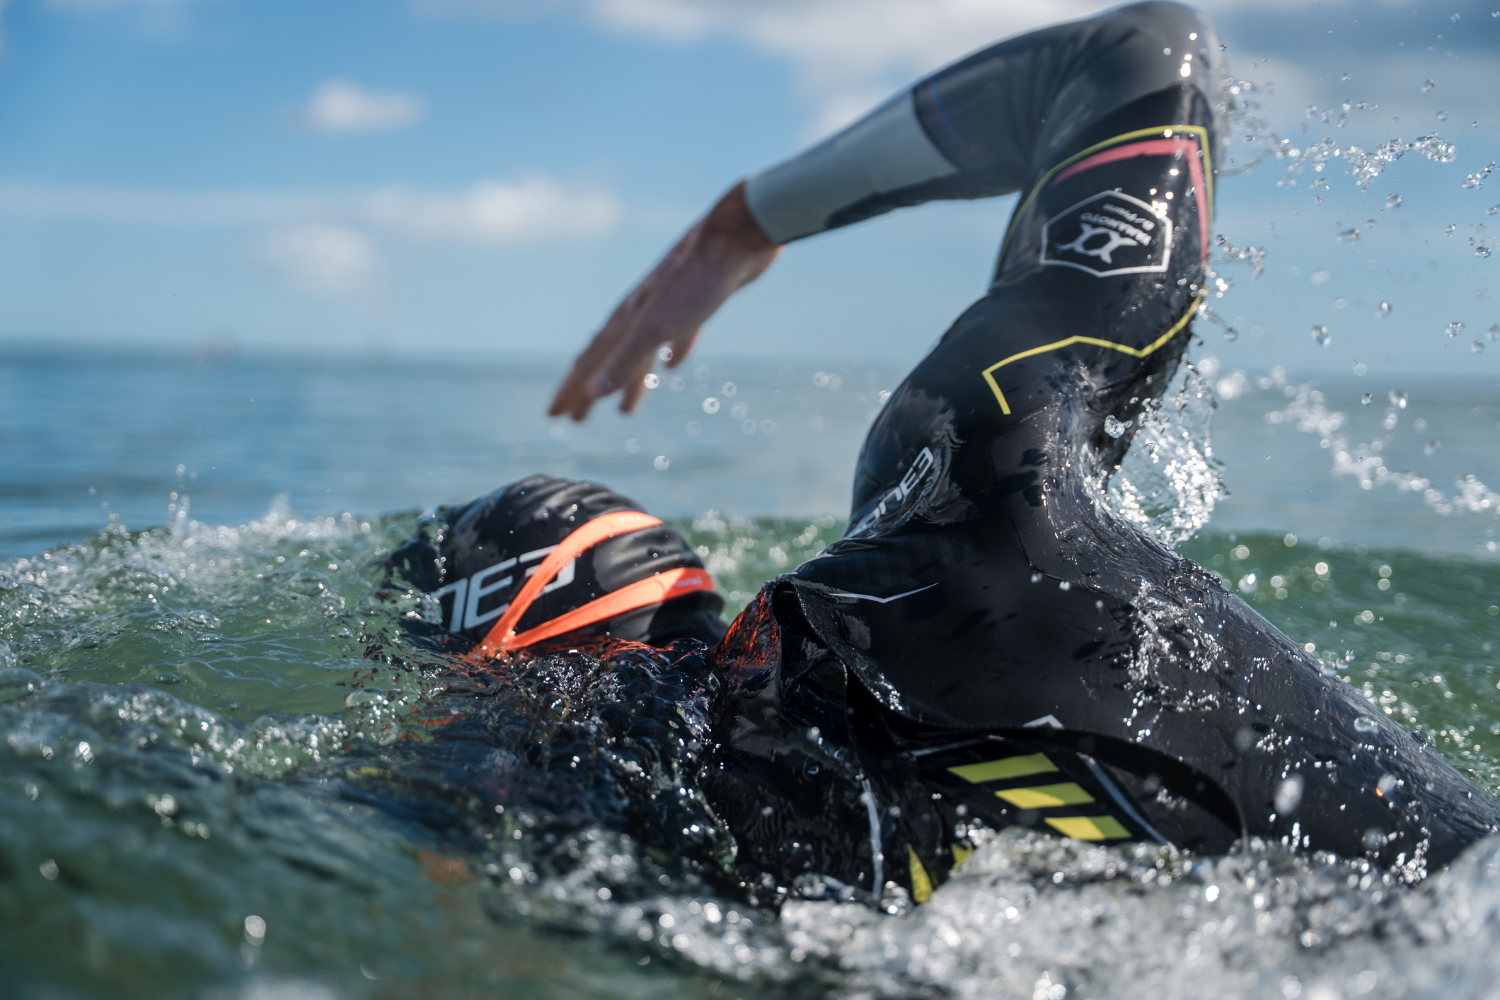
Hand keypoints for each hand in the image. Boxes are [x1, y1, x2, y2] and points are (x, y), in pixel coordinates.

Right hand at [548, 180, 779, 420]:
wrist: (736, 238)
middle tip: (577, 420)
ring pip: (641, 352)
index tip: (553, 415)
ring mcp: (668, 306)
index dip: (571, 391)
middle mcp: (640, 312)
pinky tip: (674, 365)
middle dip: (591, 391)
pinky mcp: (698, 302)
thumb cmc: (696, 282)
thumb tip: (595, 392)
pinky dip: (671, 353)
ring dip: (630, 381)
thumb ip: (626, 359)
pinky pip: (677, 336)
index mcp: (626, 319)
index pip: (589, 363)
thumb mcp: (657, 327)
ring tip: (626, 411)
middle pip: (609, 360)